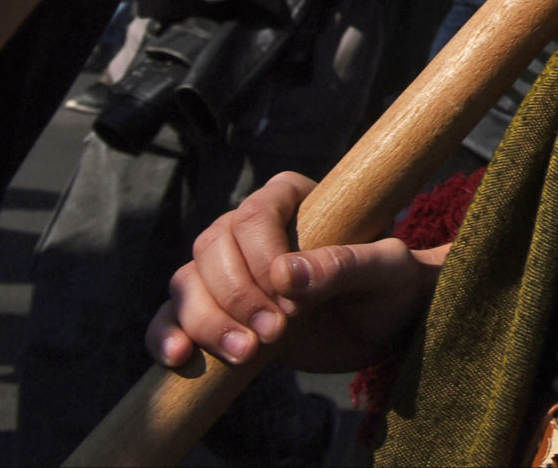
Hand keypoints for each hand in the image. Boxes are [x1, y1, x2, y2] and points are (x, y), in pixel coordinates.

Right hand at [145, 172, 443, 373]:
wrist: (384, 325)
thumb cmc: (391, 284)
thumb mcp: (385, 270)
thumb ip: (344, 265)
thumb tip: (285, 274)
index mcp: (293, 199)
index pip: (254, 215)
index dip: (261, 259)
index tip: (291, 301)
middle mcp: (251, 228)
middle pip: (212, 250)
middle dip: (235, 297)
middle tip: (273, 335)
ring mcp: (229, 271)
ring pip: (187, 283)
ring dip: (205, 321)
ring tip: (245, 355)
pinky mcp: (216, 313)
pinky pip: (171, 316)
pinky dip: (165, 335)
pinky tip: (178, 358)